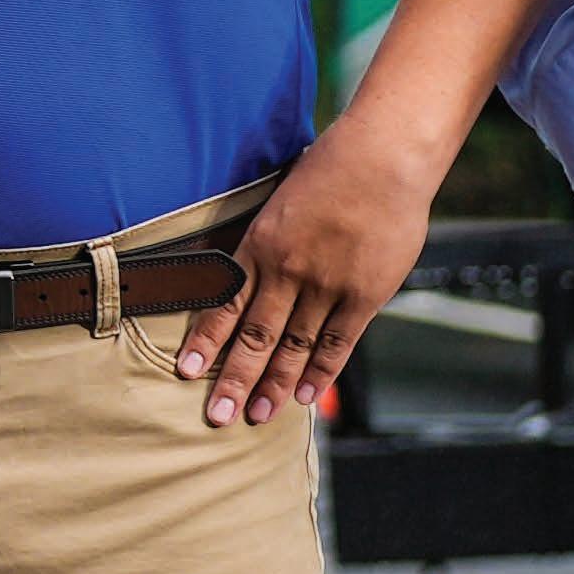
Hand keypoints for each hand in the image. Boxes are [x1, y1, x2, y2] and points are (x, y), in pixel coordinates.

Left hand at [173, 119, 444, 427]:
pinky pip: (336, 344)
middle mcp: (288, 270)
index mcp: (261, 244)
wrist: (385, 156)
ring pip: (294, 348)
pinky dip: (319, 373)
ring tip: (257, 416)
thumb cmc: (334, 168)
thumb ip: (263, 239)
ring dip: (273, 385)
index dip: (206, 341)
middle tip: (218, 417)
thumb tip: (242, 267)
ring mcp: (327, 286)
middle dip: (234, 380)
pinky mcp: (364, 295)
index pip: (225, 302)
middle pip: (255, 336)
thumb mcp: (281, 199)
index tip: (187, 372)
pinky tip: (303, 397)